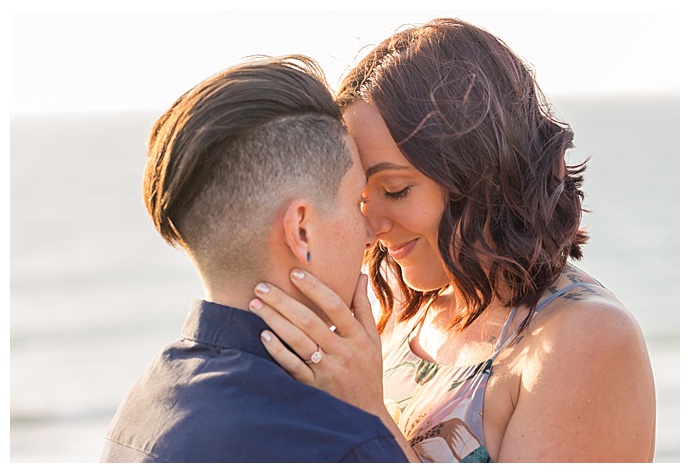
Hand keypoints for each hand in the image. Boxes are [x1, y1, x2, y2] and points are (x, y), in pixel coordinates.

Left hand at [248, 269, 384, 413]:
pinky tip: (263, 334)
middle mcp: (342, 352)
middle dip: (283, 301)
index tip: (294, 272)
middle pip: (310, 321)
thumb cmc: (368, 370)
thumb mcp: (372, 338)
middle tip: (261, 286)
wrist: (365, 413)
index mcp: (358, 336)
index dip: (314, 287)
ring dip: (274, 320)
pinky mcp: (313, 386)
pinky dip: (277, 350)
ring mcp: (326, 370)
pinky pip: (292, 365)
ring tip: (255, 304)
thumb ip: (363, 306)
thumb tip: (358, 273)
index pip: (335, 305)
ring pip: (297, 341)